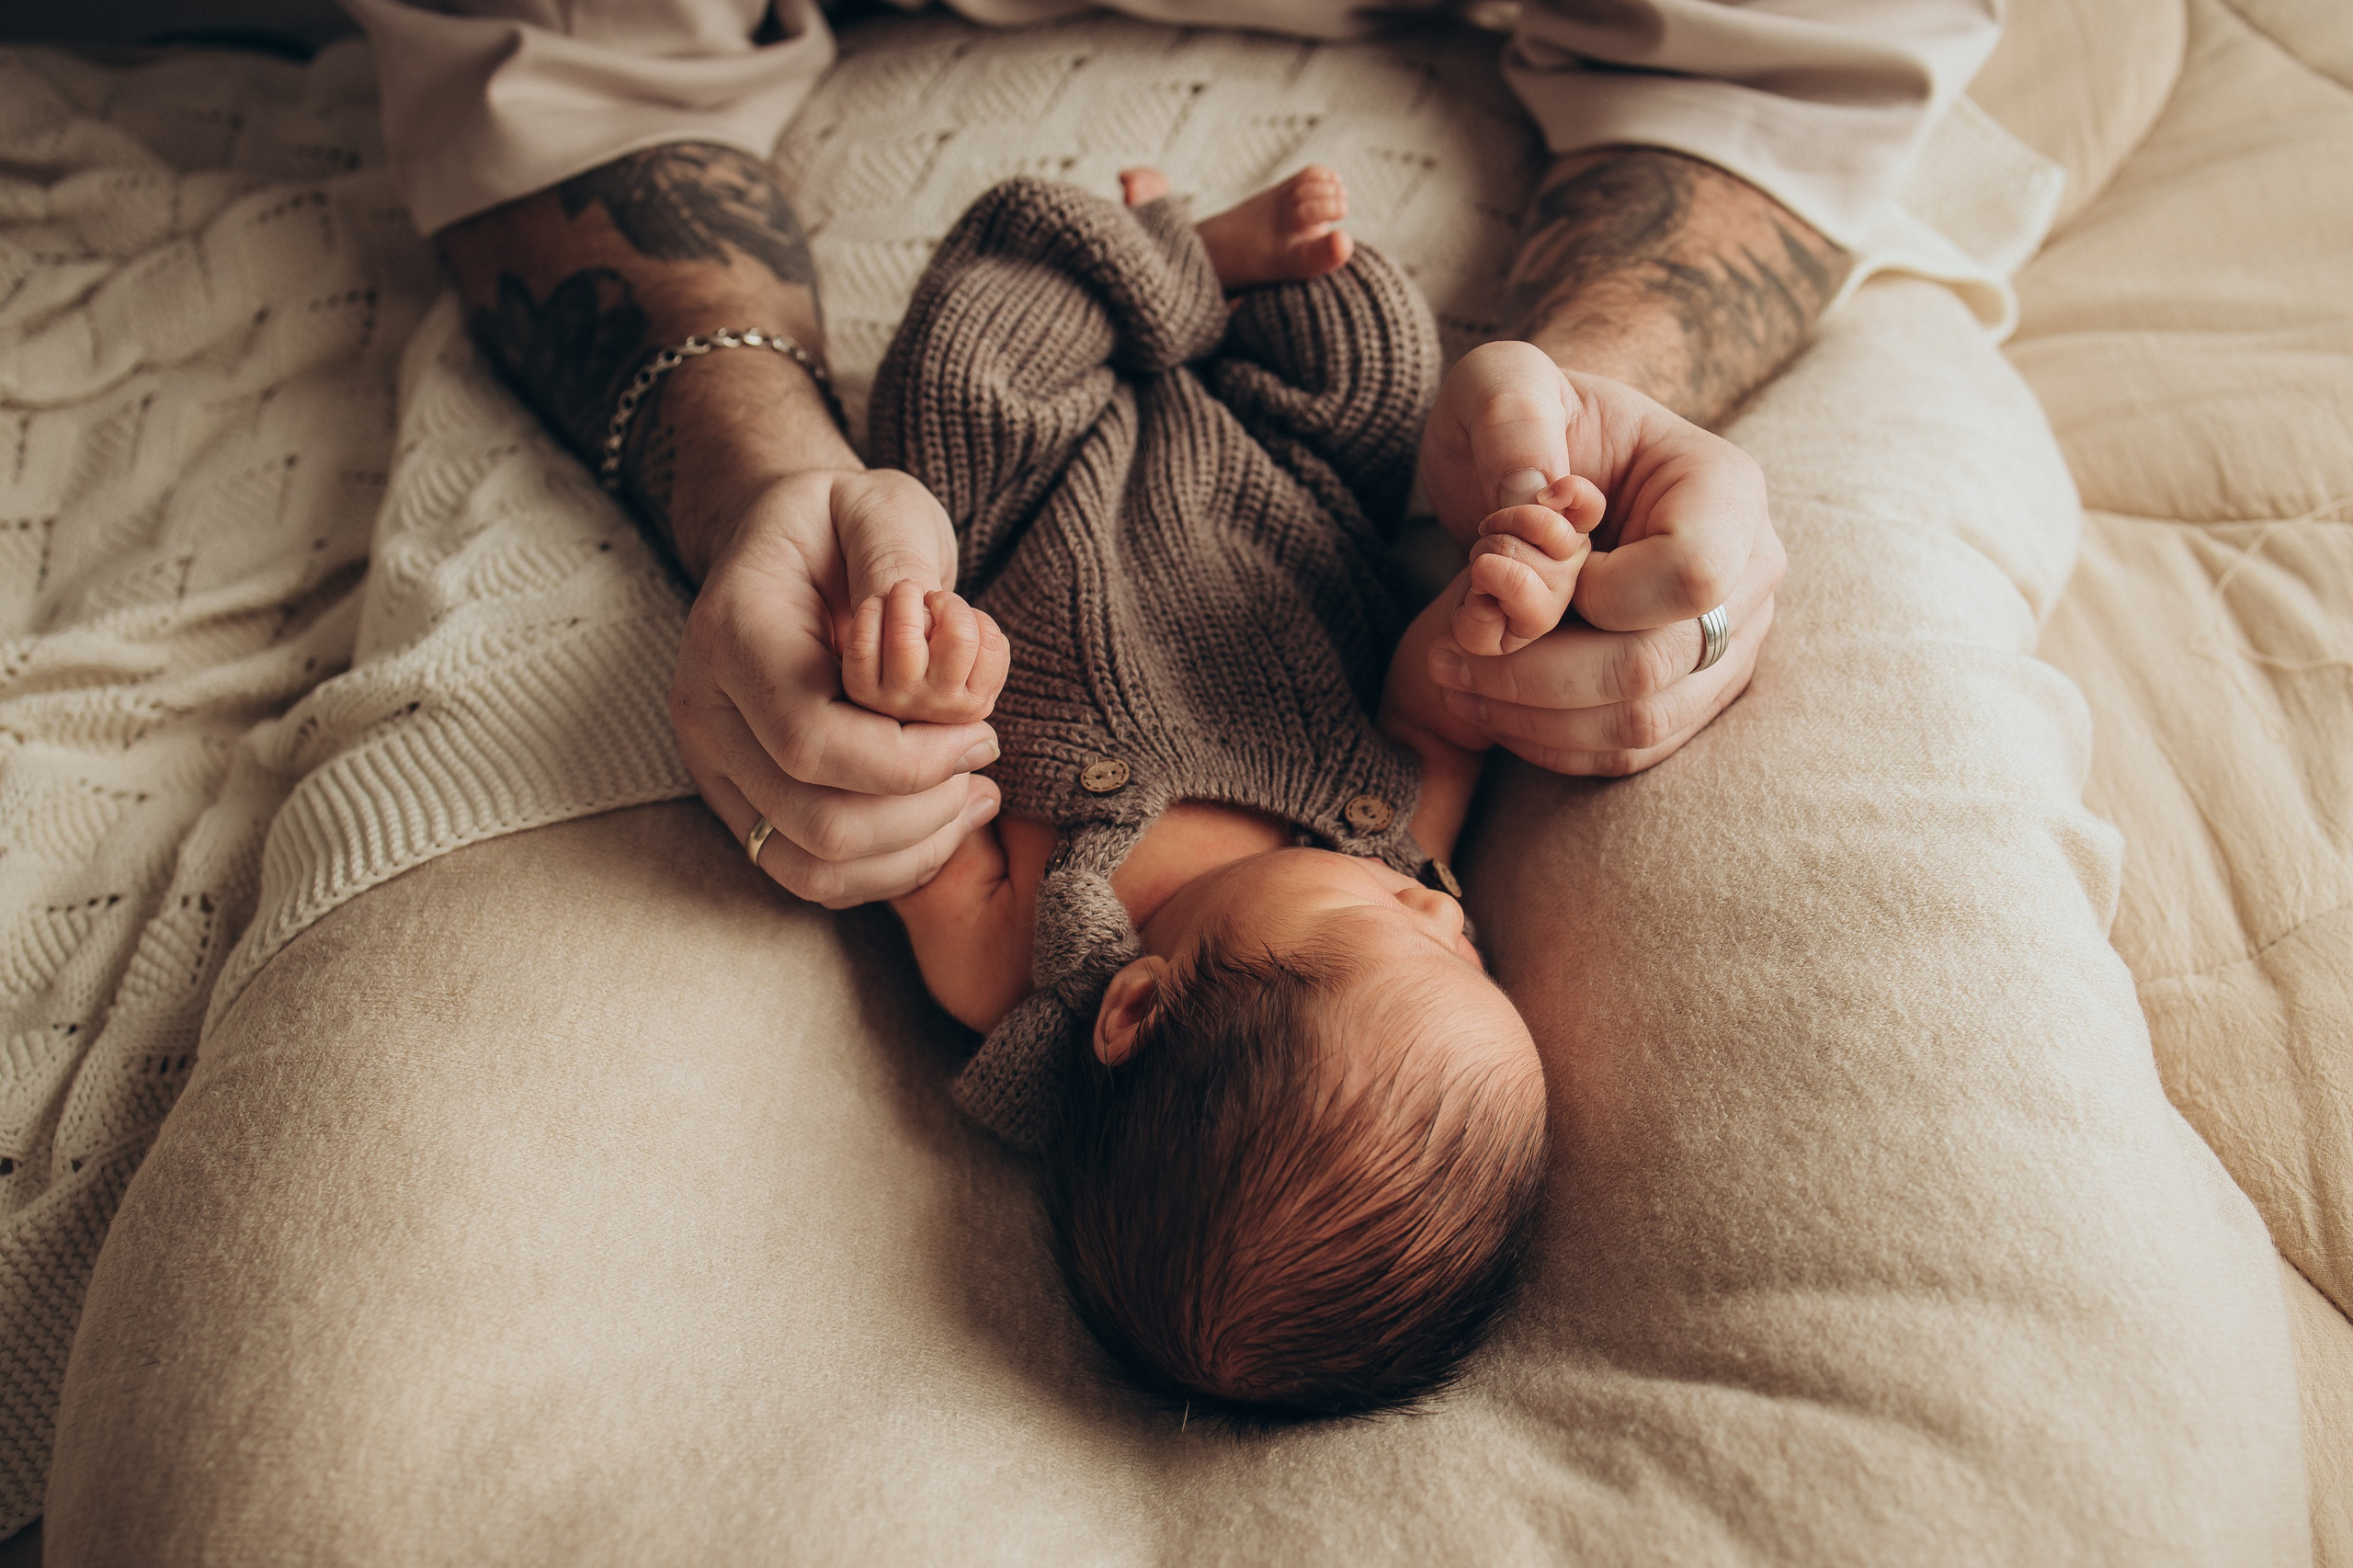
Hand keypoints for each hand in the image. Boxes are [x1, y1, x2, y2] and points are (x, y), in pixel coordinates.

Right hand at [668, 468, 1002, 907]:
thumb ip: (899, 561)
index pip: (813, 740)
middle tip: (982, 769)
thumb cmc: (839, 522)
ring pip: (810, 867)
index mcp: (732, 633)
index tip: (982, 734)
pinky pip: (808, 874)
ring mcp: (713, 766)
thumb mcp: (879, 505)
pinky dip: (884, 867)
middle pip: (815, 820)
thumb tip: (923, 628)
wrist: (783, 541)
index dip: (910, 760)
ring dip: (908, 850)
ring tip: (971, 799)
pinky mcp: (739, 801)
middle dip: (921, 811)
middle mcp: (704, 711)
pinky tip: (937, 819)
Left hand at [1418, 340, 1783, 775]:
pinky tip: (1486, 706)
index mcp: (1725, 488)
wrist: (1542, 466)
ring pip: (1643, 724)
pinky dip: (1548, 743)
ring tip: (1452, 677)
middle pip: (1660, 667)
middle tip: (1443, 653)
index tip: (1520, 567)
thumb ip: (1513, 418)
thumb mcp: (1502, 383)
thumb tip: (1531, 505)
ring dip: (1532, 718)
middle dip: (1536, 673)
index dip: (1598, 594)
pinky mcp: (1689, 694)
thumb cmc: (1526, 418)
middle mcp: (1750, 572)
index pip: (1692, 577)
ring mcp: (1728, 643)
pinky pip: (1629, 751)